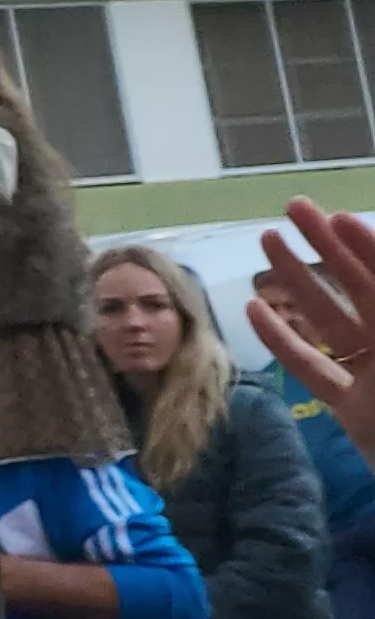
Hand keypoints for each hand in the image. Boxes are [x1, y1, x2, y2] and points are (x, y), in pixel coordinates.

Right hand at [252, 200, 374, 452]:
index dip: (367, 247)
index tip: (336, 216)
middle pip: (359, 287)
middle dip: (328, 247)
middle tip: (295, 208)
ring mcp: (372, 377)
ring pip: (330, 320)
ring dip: (298, 280)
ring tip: (269, 240)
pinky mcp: (350, 411)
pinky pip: (312, 369)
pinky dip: (282, 341)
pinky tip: (255, 311)